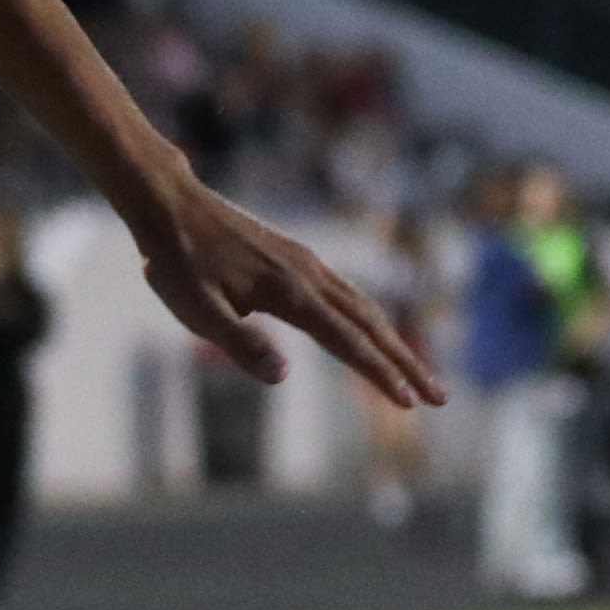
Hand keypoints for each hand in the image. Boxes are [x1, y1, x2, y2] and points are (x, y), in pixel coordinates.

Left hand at [136, 176, 445, 408]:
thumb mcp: (195, 310)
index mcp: (290, 293)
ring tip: (416, 373)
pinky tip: (372, 332)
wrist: (171, 205)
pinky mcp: (298, 258)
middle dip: (407, 364)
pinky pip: (347, 294)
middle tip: (439, 398)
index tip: (408, 403)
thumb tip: (284, 375)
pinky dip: (371, 320)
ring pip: (364, 307)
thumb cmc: (176, 262)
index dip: (379, 374)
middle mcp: (309, 275)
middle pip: (371, 325)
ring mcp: (307, 263)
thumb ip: (239, 344)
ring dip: (394, 342)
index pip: (347, 342)